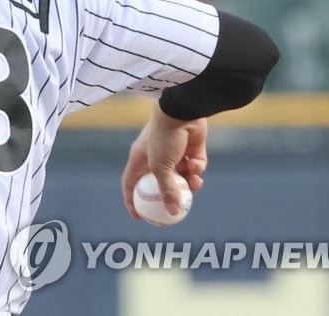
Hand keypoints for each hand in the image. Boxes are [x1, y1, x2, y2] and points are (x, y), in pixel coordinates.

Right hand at [121, 104, 207, 219]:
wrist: (182, 112)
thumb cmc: (163, 138)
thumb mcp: (161, 168)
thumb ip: (167, 190)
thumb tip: (173, 211)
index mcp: (140, 158)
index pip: (131, 183)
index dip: (132, 200)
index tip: (139, 216)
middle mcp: (155, 156)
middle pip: (161, 182)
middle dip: (170, 195)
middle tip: (177, 209)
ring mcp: (174, 152)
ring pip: (182, 176)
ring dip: (189, 183)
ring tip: (194, 184)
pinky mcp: (192, 148)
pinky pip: (195, 165)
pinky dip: (197, 168)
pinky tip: (197, 165)